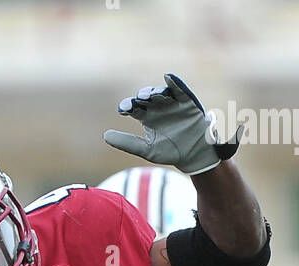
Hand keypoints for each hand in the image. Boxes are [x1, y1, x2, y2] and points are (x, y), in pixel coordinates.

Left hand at [104, 73, 242, 175]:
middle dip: (141, 98)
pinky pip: (180, 89)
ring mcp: (172, 103)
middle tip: (137, 100)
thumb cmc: (170, 152)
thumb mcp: (146, 149)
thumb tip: (104, 136)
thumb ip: (127, 143)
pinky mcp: (186, 102)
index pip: (134, 108)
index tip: (123, 109)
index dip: (128, 106)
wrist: (193, 156)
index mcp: (147, 117)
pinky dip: (174, 83)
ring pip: (161, 93)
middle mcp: (158, 108)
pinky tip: (168, 78)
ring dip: (154, 92)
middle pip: (147, 98)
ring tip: (149, 95)